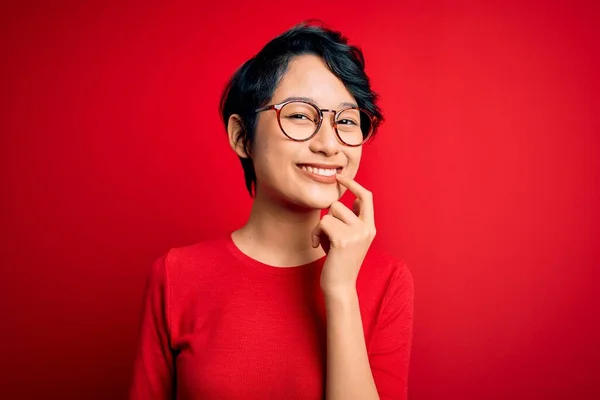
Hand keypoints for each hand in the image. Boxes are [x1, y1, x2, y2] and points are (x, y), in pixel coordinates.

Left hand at [311, 174, 375, 296]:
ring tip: (324, 242)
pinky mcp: (342, 240)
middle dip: (327, 217)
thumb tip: (351, 199)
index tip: (340, 177)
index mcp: (370, 227)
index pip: (366, 196)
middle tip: (327, 235)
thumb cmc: (339, 261)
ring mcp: (356, 234)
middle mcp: (366, 229)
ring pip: (329, 213)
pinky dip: (316, 234)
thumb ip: (350, 220)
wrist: (339, 286)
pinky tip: (319, 247)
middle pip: (339, 204)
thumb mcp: (348, 238)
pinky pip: (322, 223)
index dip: (353, 184)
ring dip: (321, 227)